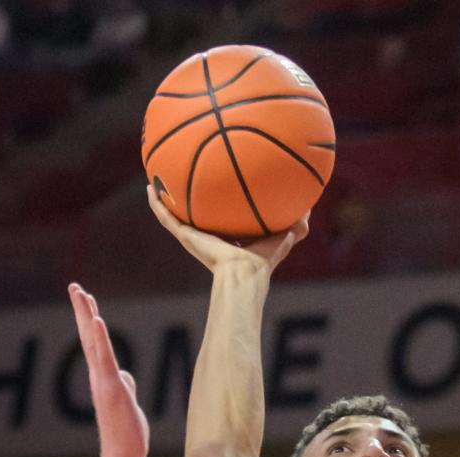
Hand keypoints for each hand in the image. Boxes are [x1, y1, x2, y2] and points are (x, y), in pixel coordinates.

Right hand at [69, 284, 148, 456]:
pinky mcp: (111, 388)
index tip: (85, 299)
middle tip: (74, 286)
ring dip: (86, 316)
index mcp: (102, 379)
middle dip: (82, 310)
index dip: (89, 321)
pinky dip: (99, 338)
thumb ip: (124, 386)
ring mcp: (103, 382)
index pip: (95, 344)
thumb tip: (125, 375)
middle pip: (88, 337)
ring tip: (81, 294)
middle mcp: (98, 377)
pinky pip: (104, 358)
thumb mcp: (127, 403)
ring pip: (93, 343)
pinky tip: (95, 319)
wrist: (124, 456)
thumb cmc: (126, 434)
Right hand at [147, 185, 308, 274]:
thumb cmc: (263, 260)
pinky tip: (149, 188)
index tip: (215, 191)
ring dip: (166, 199)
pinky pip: (167, 218)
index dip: (219, 206)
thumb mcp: (283, 236)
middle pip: (196, 216)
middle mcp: (209, 238)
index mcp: (229, 239)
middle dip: (189, 199)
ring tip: (155, 181)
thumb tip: (310, 210)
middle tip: (181, 179)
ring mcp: (195, 238)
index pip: (222, 220)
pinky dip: (158, 205)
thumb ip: (296, 225)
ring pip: (175, 216)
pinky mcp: (186, 237)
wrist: (244, 273)